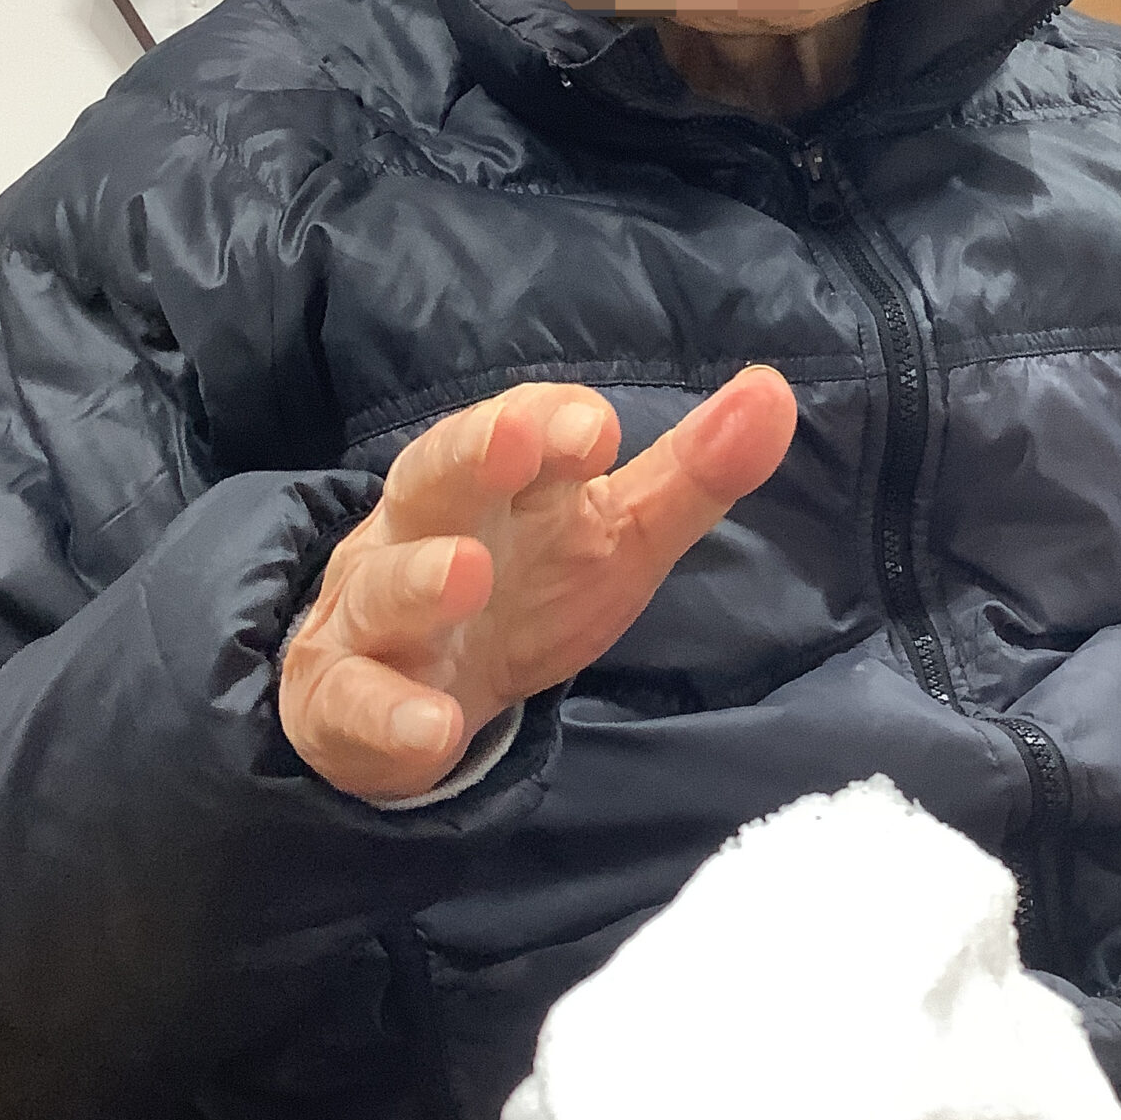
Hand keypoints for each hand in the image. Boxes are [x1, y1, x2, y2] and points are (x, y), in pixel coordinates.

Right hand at [280, 367, 797, 801]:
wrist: (399, 684)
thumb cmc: (524, 587)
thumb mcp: (617, 533)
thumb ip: (693, 472)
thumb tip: (772, 390)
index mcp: (496, 483)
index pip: (518, 429)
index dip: (550, 422)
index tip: (595, 430)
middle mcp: (423, 532)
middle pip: (434, 478)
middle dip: (470, 453)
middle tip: (513, 438)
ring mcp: (376, 618)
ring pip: (382, 589)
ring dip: (420, 580)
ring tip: (464, 574)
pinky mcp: (348, 704)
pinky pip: (355, 706)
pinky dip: (390, 717)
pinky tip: (432, 729)